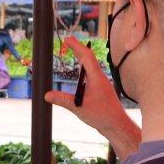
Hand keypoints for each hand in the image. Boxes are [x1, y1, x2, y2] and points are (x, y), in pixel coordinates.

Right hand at [47, 37, 140, 159]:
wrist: (116, 124)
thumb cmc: (101, 115)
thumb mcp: (78, 107)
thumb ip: (63, 100)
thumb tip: (47, 95)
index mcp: (96, 77)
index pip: (86, 56)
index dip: (77, 46)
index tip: (68, 39)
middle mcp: (100, 77)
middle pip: (89, 58)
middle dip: (78, 48)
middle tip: (68, 41)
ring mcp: (102, 83)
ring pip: (92, 66)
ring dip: (82, 57)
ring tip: (74, 51)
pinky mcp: (102, 89)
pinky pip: (93, 74)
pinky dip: (85, 68)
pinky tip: (82, 73)